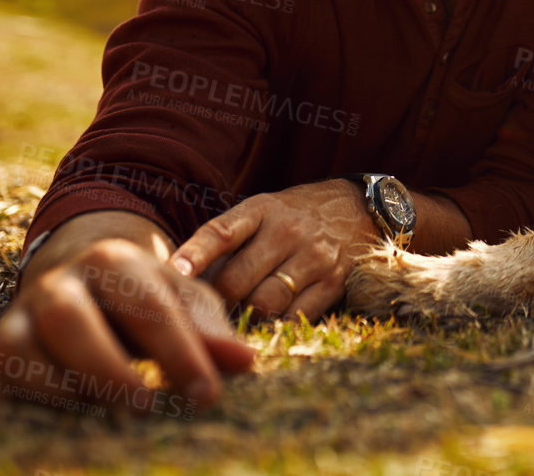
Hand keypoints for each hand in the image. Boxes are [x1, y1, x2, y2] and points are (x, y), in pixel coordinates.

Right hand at [0, 237, 256, 413]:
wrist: (84, 278)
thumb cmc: (145, 300)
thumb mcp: (183, 304)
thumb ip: (211, 333)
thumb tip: (245, 363)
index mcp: (115, 261)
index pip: (148, 306)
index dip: (178, 351)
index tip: (207, 395)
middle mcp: (61, 282)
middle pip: (71, 319)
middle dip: (106, 367)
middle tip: (143, 407)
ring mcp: (23, 313)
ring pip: (19, 347)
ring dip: (54, 387)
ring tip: (97, 415)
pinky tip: (18, 415)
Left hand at [170, 178, 380, 319]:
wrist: (360, 208)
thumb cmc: (297, 216)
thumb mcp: (264, 211)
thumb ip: (229, 240)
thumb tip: (184, 281)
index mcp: (262, 210)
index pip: (221, 233)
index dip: (195, 254)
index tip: (173, 273)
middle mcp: (288, 231)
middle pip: (236, 281)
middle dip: (219, 301)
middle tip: (211, 309)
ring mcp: (314, 258)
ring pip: (264, 304)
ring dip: (247, 316)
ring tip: (242, 315)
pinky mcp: (334, 282)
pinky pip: (295, 317)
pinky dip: (277, 325)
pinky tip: (271, 321)